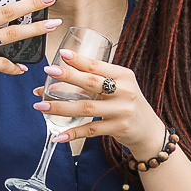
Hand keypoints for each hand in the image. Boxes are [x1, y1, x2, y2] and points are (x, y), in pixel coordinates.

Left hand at [37, 48, 163, 159]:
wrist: (148, 129)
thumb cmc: (126, 103)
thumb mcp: (118, 87)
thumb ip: (93, 83)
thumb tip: (53, 84)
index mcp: (123, 75)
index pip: (98, 66)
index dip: (79, 60)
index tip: (62, 54)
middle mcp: (124, 91)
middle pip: (92, 83)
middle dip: (68, 76)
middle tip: (48, 71)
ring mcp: (121, 111)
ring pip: (87, 108)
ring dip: (61, 107)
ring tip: (41, 106)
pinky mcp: (118, 128)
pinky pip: (91, 130)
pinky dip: (73, 133)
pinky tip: (58, 135)